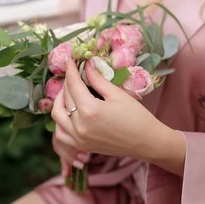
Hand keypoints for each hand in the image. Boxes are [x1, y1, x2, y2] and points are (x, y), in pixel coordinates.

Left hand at [51, 59, 185, 174]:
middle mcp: (79, 125)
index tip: (70, 58)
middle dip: (68, 82)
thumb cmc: (137, 117)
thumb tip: (88, 65)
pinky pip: (61, 133)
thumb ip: (98, 80)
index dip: (71, 69)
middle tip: (74, 72)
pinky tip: (68, 113)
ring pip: (57, 115)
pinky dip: (60, 122)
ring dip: (59, 101)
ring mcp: (78, 138)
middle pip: (65, 97)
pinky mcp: (81, 145)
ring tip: (69, 91)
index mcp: (89, 110)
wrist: (147, 142)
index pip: (73, 84)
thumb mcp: (117, 94)